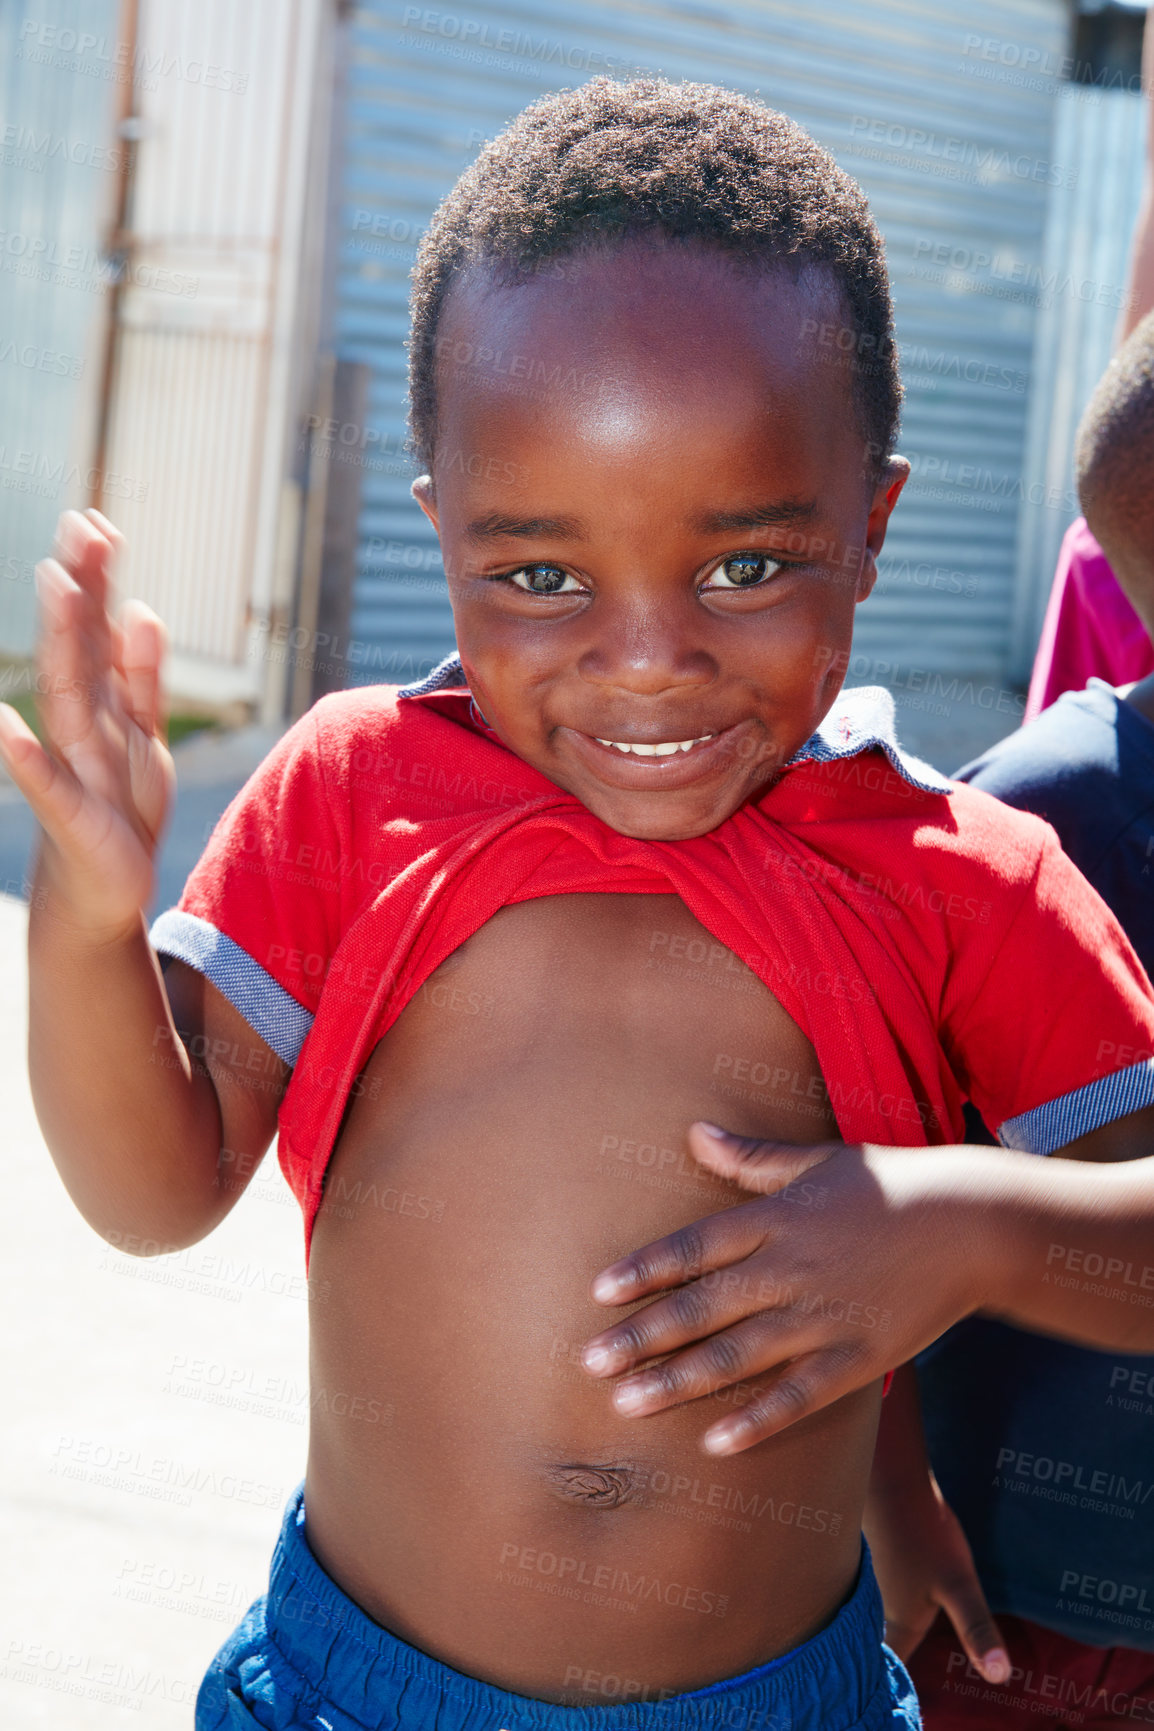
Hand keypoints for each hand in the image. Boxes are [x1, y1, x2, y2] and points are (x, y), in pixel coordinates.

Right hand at [0, 510, 173, 935]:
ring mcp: (72, 765)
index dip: (98, 581)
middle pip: (80, 647)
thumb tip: (141, 610)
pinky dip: (24, 756)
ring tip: (53, 586)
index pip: (98, 631)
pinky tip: (3, 725)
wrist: (103, 885)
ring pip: (67, 694)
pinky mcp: (71, 814)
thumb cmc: (119, 805)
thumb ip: (142, 676)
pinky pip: (47, 783)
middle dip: (80, 591)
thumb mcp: (142, 735)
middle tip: (78, 530)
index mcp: (103, 705)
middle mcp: (81, 725)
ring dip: (59, 641)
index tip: (96, 522)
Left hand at [581, 1122, 998, 1453]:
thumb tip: (693, 1131)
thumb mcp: (816, 1159)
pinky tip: (713, 1444)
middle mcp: (790, 1269)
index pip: (694, 1247)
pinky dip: (757, 1421)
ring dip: (678, 1382)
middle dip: (642, 1337)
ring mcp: (823, 1318)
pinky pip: (798, 1397)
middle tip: (589, 1363)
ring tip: (626, 1405)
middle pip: (702, 1308)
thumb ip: (751, 1157)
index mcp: (776, 1219)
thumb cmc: (887, 1185)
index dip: (645, 1270)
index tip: (598, 1293)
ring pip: (737, 1357)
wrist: (972, 1224)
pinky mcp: (857, 1359)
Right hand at [867, 1469, 1008, 1683]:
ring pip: (873, 1615)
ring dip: (881, 1630)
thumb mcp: (960, 1584)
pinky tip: (892, 1592)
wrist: (891, 1479)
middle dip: (888, 1660)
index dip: (897, 1685)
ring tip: (891, 1643)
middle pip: (881, 1642)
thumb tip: (1000, 1677)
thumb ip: (977, 1629)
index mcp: (900, 1621)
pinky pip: (871, 1590)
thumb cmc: (925, 1534)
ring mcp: (872, 1577)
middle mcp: (879, 1604)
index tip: (895, 1700)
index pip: (896, 1667)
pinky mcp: (871, 1555)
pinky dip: (877, 1601)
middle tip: (893, 1674)